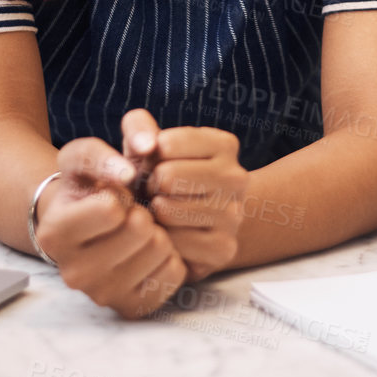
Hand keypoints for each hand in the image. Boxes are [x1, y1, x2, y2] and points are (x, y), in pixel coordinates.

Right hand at [33, 135, 187, 317]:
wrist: (86, 226)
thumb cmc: (88, 188)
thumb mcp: (85, 156)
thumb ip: (108, 145)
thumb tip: (145, 146)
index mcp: (55, 234)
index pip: (111, 208)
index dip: (120, 192)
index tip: (112, 196)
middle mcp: (74, 273)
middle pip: (140, 229)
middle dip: (141, 211)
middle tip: (128, 213)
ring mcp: (103, 295)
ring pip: (161, 249)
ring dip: (157, 230)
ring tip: (137, 230)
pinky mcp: (132, 307)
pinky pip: (177, 272)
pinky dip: (171, 255)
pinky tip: (149, 250)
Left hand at [122, 108, 248, 281]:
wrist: (187, 223)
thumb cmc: (160, 176)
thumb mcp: (147, 144)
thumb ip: (139, 128)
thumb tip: (147, 146)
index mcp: (224, 145)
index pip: (166, 144)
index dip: (148, 158)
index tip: (155, 166)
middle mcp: (237, 177)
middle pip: (167, 177)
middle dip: (149, 186)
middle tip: (154, 193)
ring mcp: (235, 214)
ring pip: (167, 211)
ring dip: (151, 215)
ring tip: (159, 213)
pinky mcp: (224, 248)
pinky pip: (174, 244)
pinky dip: (161, 242)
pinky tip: (168, 237)